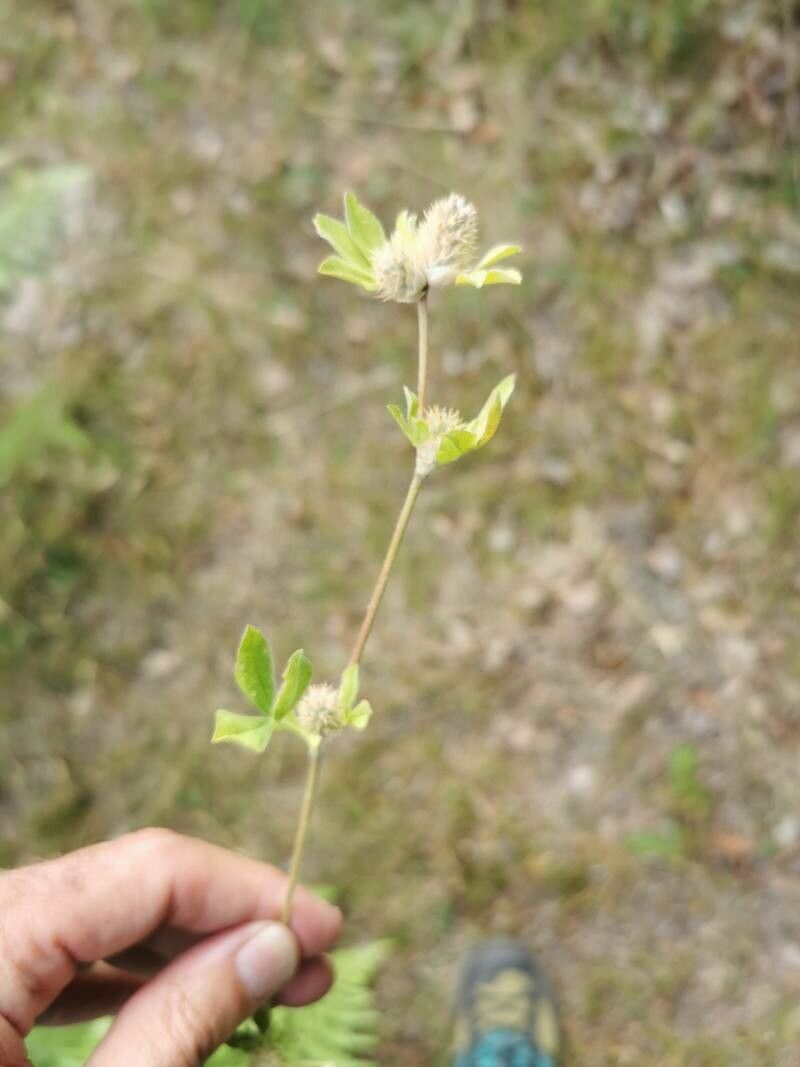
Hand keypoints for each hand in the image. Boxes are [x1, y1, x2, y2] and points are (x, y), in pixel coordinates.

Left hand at [0, 829, 341, 1065]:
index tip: (324, 926)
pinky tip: (185, 990)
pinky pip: (58, 952)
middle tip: (308, 960)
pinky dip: (126, 969)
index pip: (146, 870)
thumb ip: (180, 1022)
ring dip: (183, 942)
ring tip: (263, 977)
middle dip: (223, 916)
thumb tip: (275, 948)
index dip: (247, 889)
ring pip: (95, 912)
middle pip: (123, 881)